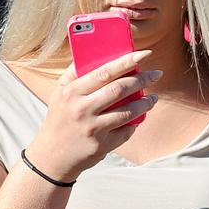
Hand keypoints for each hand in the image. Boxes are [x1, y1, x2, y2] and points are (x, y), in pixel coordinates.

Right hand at [27, 49, 162, 178]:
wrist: (52, 157)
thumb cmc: (59, 119)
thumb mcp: (59, 93)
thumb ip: (75, 73)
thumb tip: (94, 52)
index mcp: (72, 92)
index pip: (104, 72)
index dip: (127, 61)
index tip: (145, 54)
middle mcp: (82, 109)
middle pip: (119, 89)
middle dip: (143, 79)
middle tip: (156, 74)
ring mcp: (93, 128)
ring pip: (128, 111)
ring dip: (145, 103)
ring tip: (153, 98)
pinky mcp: (101, 145)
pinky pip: (126, 131)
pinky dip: (135, 123)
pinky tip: (139, 117)